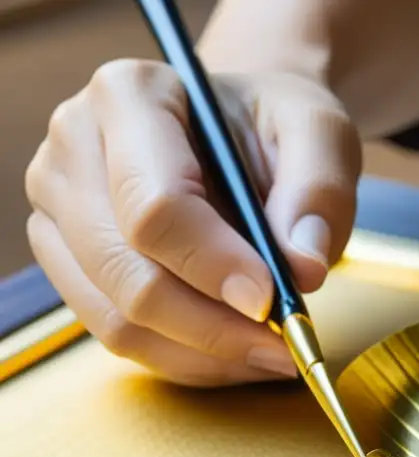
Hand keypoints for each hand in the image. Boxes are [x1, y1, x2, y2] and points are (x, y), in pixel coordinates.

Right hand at [25, 61, 360, 385]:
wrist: (240, 132)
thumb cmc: (273, 125)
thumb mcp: (318, 132)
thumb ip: (316, 191)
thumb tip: (302, 271)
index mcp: (129, 97)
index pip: (154, 204)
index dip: (213, 265)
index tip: (271, 301)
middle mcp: (74, 150)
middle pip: (125, 270)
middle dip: (212, 326)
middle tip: (285, 347)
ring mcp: (61, 211)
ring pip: (116, 316)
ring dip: (202, 354)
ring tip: (273, 354)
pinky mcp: (70, 263)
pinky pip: (119, 336)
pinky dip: (187, 359)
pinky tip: (241, 354)